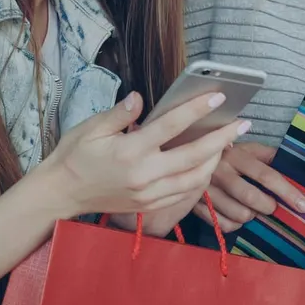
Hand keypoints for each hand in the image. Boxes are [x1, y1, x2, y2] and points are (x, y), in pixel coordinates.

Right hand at [36, 91, 249, 221]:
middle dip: (222, 139)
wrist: (62, 194)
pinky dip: (201, 179)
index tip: (218, 98)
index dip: (197, 110)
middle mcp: (144, 175)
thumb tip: (141, 98)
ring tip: (227, 143)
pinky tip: (207, 164)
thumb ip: (120, 113)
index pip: (171, 126)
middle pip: (194, 156)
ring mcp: (149, 194)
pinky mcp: (149, 206)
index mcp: (130, 151)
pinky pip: (184, 193)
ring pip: (195, 179)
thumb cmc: (75, 156)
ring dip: (216, 160)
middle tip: (242, 124)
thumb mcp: (91, 128)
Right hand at [191, 142, 304, 232]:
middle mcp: (219, 172)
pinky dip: (236, 224)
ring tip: (251, 208)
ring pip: (238, 215)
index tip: (304, 206)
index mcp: (235, 155)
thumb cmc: (226, 153)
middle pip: (251, 198)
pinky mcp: (196, 205)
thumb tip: (295, 166)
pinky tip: (236, 215)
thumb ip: (269, 155)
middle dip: (268, 206)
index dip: (287, 192)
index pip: (266, 175)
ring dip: (251, 216)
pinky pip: (223, 225)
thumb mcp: (246, 147)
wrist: (187, 154)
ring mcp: (206, 190)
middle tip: (271, 206)